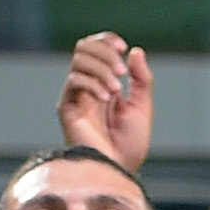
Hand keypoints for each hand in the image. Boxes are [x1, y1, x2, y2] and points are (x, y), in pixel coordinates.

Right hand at [57, 33, 151, 170]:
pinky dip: (93, 83)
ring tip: (116, 90)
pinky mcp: (67, 107)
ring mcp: (75, 95)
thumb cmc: (130, 144)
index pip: (95, 48)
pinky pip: (74, 81)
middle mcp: (87, 86)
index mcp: (104, 83)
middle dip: (104, 52)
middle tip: (122, 71)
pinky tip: (106, 98)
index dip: (106, 40)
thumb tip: (134, 51)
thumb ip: (141, 80)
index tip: (123, 46)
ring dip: (102, 69)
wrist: (118, 168)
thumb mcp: (142, 107)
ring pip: (78, 60)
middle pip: (83, 47)